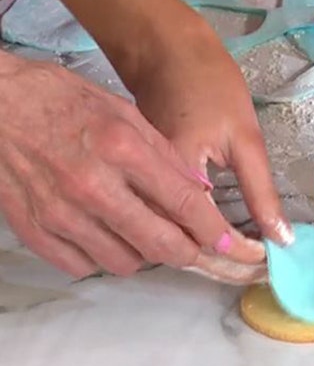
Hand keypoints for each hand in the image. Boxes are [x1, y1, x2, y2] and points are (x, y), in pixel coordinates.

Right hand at [0, 52, 264, 281]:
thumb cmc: (59, 99)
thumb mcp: (122, 111)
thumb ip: (163, 154)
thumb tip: (199, 192)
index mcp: (121, 149)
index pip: (183, 203)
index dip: (213, 231)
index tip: (229, 244)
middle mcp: (92, 185)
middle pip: (160, 244)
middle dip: (188, 252)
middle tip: (195, 248)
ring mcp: (59, 212)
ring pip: (124, 261)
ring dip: (143, 253)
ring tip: (141, 230)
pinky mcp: (33, 229)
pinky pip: (82, 266)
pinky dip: (100, 257)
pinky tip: (103, 235)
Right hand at [126, 21, 292, 250]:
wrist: (161, 51)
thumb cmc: (208, 83)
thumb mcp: (245, 135)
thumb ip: (260, 189)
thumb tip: (280, 236)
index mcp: (168, 168)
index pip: (204, 232)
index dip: (237, 254)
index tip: (265, 263)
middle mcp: (134, 182)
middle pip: (175, 247)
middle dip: (218, 267)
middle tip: (256, 273)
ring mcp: (118, 185)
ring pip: (155, 243)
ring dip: (194, 259)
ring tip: (236, 267)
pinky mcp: (119, 184)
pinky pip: (142, 227)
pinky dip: (172, 240)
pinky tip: (202, 246)